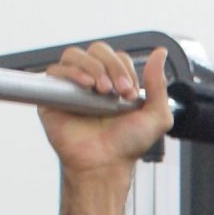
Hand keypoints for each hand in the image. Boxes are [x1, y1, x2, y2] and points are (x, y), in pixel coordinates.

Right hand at [38, 43, 171, 174]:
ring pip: (75, 55)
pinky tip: (86, 86)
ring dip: (93, 67)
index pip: (116, 56)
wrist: (105, 164)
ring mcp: (71, 87)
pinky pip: (55, 71)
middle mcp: (92, 81)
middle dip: (111, 66)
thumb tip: (160, 52)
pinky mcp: (53, 96)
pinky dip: (72, 72)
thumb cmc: (126, 145)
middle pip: (97, 50)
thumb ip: (159, 83)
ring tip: (102, 90)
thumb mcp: (156, 115)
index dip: (124, 68)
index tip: (130, 93)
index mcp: (114, 82)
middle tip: (118, 91)